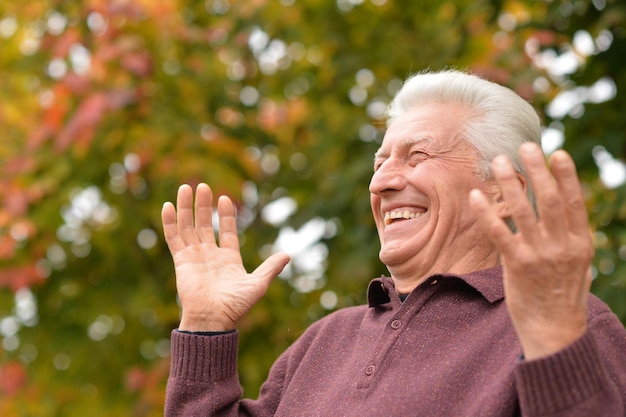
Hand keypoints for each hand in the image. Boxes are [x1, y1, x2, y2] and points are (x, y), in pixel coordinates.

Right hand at [161, 183, 289, 331]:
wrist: (213, 319)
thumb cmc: (236, 305)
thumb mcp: (258, 284)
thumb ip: (271, 268)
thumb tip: (288, 254)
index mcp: (229, 259)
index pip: (226, 231)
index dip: (225, 215)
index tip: (225, 198)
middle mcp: (210, 255)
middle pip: (204, 224)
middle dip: (204, 206)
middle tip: (203, 186)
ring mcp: (194, 256)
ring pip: (188, 226)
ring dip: (186, 207)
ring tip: (186, 187)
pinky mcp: (181, 260)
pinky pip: (174, 237)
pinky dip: (170, 221)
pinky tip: (169, 205)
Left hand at [469, 142, 593, 359]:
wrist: (553, 329)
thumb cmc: (563, 294)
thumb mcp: (578, 265)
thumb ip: (570, 239)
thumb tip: (567, 214)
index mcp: (580, 243)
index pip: (574, 202)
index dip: (566, 176)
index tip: (556, 154)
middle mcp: (562, 245)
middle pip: (549, 200)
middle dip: (537, 170)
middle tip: (525, 147)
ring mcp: (539, 255)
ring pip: (523, 211)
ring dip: (510, 183)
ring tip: (498, 162)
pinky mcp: (517, 266)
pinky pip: (499, 233)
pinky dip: (487, 213)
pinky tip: (476, 195)